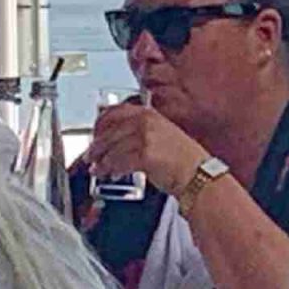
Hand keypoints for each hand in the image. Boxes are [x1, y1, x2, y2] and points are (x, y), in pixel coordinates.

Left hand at [87, 99, 210, 198]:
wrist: (199, 174)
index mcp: (149, 114)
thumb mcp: (163, 134)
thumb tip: (117, 140)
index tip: (94, 135)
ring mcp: (145, 137)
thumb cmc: (185, 159)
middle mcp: (146, 122)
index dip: (100, 125)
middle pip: (109, 132)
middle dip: (96, 147)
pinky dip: (111, 170)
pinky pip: (118, 163)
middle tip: (90, 156)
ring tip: (98, 169)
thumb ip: (140, 132)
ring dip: (102, 162)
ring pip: (112, 149)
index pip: (114, 113)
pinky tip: (110, 174)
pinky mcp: (143, 155)